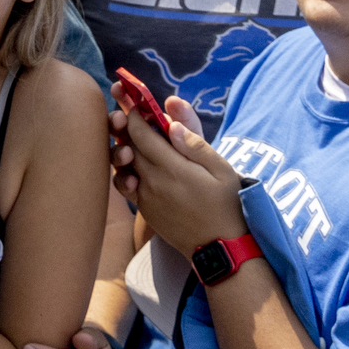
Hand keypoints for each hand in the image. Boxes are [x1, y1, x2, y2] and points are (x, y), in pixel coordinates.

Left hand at [108, 87, 245, 251]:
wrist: (222, 248)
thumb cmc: (227, 205)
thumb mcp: (221, 171)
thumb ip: (196, 145)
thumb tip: (173, 124)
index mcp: (172, 167)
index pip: (141, 133)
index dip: (134, 113)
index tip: (132, 100)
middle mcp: (153, 181)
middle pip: (127, 146)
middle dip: (123, 126)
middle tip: (123, 112)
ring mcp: (146, 197)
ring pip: (122, 166)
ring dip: (121, 149)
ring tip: (127, 140)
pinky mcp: (146, 210)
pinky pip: (126, 186)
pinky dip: (124, 171)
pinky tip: (132, 166)